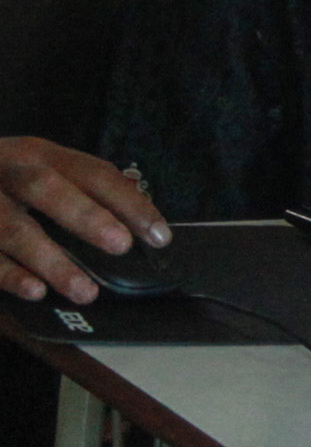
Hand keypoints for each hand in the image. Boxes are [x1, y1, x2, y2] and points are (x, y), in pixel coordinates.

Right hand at [0, 139, 166, 305]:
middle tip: (120, 245)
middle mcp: (8, 173)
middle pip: (45, 189)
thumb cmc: (5, 181)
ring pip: (14, 230)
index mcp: (38, 154)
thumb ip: (82, 188)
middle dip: (86, 217)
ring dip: (52, 261)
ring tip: (86, 291)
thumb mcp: (40, 168)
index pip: (92, 173)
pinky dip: (10, 274)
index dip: (128, 202)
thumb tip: (140, 221)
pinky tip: (35, 291)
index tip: (159, 235)